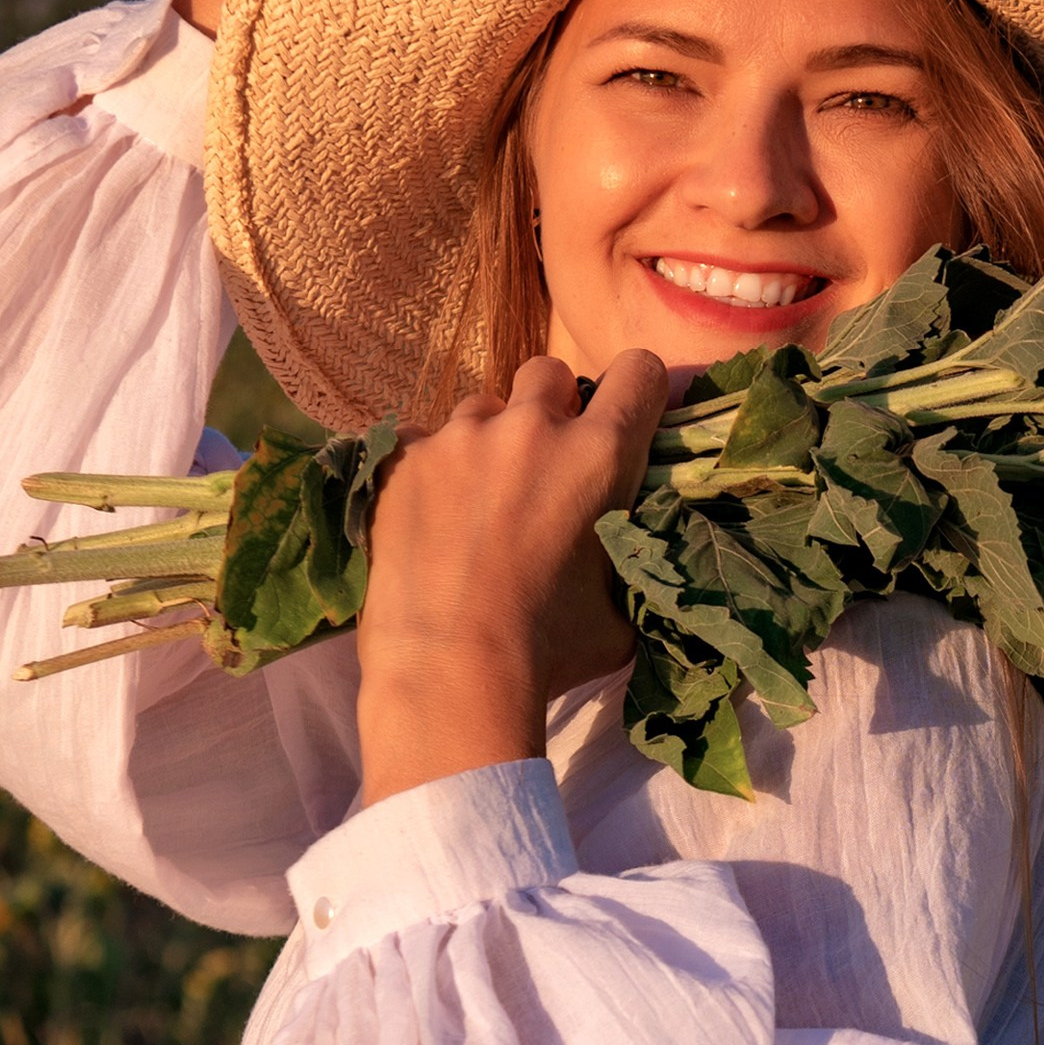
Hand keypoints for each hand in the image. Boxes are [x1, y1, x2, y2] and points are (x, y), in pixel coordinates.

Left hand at [354, 351, 667, 806]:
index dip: (636, 392)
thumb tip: (636, 554)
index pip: (639, 373)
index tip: (625, 420)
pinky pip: (420, 442)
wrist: (450, 671)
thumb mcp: (621, 613)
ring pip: (481, 409)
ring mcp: (461, 437)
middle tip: (539, 467)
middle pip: (548, 375)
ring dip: (486, 443)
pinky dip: (429, 471)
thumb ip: (629, 560)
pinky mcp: (403, 458)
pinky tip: (427, 520)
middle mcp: (532, 427)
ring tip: (475, 505)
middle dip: (549, 409)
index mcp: (600, 455)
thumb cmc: (549, 653)